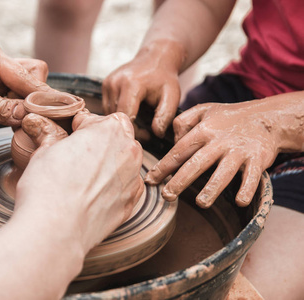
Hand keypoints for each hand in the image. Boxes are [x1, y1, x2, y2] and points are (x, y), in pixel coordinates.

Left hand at [0, 41, 54, 137]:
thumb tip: (27, 115)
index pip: (28, 73)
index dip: (39, 94)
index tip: (47, 113)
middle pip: (34, 82)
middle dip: (36, 100)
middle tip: (34, 120)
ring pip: (27, 98)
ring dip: (28, 112)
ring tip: (27, 126)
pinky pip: (15, 111)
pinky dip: (20, 121)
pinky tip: (18, 129)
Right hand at [17, 111, 144, 251]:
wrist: (56, 231)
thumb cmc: (48, 190)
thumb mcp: (43, 152)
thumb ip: (48, 134)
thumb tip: (38, 124)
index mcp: (108, 130)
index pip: (96, 117)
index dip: (80, 125)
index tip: (70, 134)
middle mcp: (127, 151)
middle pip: (117, 135)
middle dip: (100, 140)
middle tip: (77, 153)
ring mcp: (132, 178)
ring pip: (124, 160)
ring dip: (110, 161)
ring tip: (84, 174)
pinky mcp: (130, 202)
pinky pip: (126, 184)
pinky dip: (114, 184)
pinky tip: (92, 192)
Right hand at [102, 40, 182, 137]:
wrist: (156, 57)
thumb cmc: (165, 78)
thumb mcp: (172, 96)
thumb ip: (165, 116)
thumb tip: (156, 134)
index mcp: (131, 85)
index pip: (126, 117)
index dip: (136, 131)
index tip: (148, 136)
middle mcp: (115, 83)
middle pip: (116, 117)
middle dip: (130, 128)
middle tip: (145, 133)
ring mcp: (107, 83)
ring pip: (109, 114)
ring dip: (123, 122)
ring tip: (140, 122)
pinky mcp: (105, 84)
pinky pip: (107, 107)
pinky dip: (118, 114)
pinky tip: (132, 113)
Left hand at [145, 101, 281, 207]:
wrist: (267, 117)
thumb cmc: (228, 118)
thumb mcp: (203, 110)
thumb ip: (183, 121)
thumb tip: (173, 142)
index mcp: (203, 130)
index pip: (179, 151)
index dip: (163, 167)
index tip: (150, 181)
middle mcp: (219, 142)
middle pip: (196, 164)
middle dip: (180, 181)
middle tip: (167, 196)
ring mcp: (239, 151)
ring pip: (223, 172)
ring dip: (212, 189)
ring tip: (201, 203)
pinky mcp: (258, 159)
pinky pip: (252, 177)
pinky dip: (247, 189)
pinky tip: (239, 201)